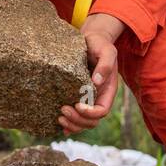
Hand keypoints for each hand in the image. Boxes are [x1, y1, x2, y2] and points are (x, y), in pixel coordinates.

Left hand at [59, 12, 123, 133]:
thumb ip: (105, 65)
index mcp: (108, 90)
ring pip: (83, 122)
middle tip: (63, 109)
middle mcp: (98, 98)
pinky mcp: (77, 97)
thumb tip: (96, 82)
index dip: (90, 113)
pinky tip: (58, 124)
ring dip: (72, 125)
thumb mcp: (106, 50)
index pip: (102, 110)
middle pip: (91, 121)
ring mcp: (88, 100)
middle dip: (78, 120)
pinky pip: (74, 116)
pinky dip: (68, 124)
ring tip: (60, 117)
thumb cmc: (99, 44)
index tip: (78, 105)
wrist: (90, 40)